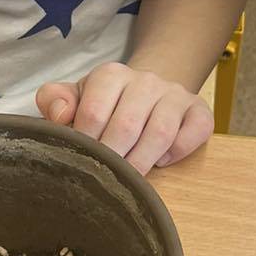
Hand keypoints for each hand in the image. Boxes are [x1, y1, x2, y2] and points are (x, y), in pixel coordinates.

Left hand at [36, 63, 213, 174]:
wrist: (149, 91)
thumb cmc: (106, 103)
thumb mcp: (77, 98)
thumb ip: (55, 101)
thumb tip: (59, 116)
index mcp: (110, 75)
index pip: (93, 112)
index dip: (85, 144)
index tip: (82, 162)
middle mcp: (146, 80)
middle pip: (126, 126)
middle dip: (112, 160)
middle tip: (103, 180)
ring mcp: (175, 95)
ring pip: (160, 133)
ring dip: (141, 163)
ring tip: (129, 180)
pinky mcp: (200, 111)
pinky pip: (193, 134)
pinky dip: (176, 153)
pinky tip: (161, 161)